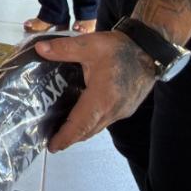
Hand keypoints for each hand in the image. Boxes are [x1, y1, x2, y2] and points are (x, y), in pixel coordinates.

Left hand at [35, 31, 157, 152]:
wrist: (150, 50)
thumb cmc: (121, 48)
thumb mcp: (90, 44)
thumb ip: (64, 48)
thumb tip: (40, 49)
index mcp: (102, 98)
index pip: (80, 124)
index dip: (65, 137)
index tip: (52, 146)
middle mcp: (113, 110)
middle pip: (88, 131)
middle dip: (70, 139)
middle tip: (52, 142)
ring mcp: (122, 112)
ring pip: (97, 128)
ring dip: (81, 133)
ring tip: (63, 132)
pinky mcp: (126, 109)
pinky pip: (105, 122)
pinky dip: (91, 124)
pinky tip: (82, 118)